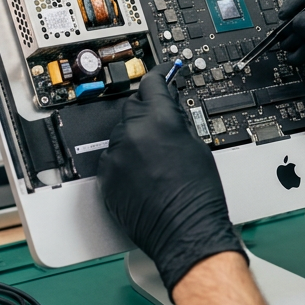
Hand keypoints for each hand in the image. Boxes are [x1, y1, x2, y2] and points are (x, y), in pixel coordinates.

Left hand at [97, 64, 243, 293]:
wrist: (185, 231)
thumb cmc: (198, 197)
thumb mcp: (199, 146)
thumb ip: (178, 121)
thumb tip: (169, 107)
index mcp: (160, 121)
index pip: (153, 84)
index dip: (160, 76)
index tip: (163, 73)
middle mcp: (133, 133)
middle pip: (133, 106)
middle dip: (146, 110)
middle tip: (160, 123)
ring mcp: (116, 155)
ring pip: (121, 133)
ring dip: (134, 137)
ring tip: (155, 160)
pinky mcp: (105, 176)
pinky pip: (111, 157)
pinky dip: (123, 160)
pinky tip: (142, 174)